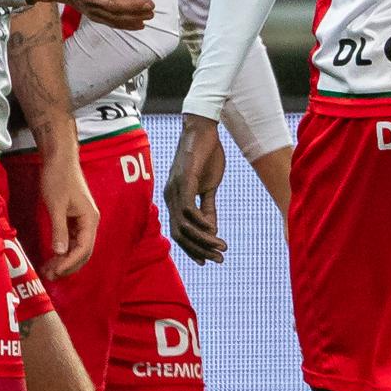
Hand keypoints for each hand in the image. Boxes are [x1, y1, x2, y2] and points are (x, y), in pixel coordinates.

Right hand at [21, 0, 154, 29]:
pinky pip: (110, 22)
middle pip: (113, 5)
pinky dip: (125, 25)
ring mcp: (90, 8)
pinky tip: (140, 24)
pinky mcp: (92, 14)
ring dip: (132, 17)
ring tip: (149, 15)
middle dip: (133, 6)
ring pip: (113, 16)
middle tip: (150, 4)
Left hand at [37, 152, 100, 277]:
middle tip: (50, 276)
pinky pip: (71, 240)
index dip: (70, 263)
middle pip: (83, 252)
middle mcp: (90, 222)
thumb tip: (60, 252)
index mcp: (90, 219)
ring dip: (64, 260)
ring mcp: (82, 220)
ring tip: (48, 271)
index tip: (56, 272)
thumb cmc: (58, 177)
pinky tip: (52, 257)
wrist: (59, 158)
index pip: (84, 249)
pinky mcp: (74, 218)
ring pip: (77, 248)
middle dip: (68, 266)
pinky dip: (63, 250)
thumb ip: (59, 229)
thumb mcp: (56, 205)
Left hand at [166, 114, 228, 263]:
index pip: (179, 233)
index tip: (207, 261)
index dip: (192, 249)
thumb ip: (208, 207)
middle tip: (219, 259)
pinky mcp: (183, 180)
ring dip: (203, 240)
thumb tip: (212, 230)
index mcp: (174, 199)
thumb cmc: (205, 155)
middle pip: (179, 234)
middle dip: (199, 250)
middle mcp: (170, 197)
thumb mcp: (209, 186)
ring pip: (184, 225)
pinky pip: (188, 208)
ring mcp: (175, 189)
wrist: (203, 129)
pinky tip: (213, 229)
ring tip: (221, 247)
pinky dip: (200, 222)